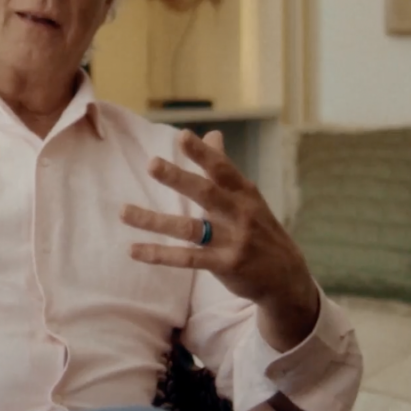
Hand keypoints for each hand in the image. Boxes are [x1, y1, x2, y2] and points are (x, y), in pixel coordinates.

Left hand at [122, 130, 322, 348]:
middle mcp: (239, 214)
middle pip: (206, 193)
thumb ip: (224, 167)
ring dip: (153, 220)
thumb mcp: (248, 197)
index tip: (184, 136)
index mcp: (244, 193)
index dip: (204, 153)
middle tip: (152, 164)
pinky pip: (186, 259)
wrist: (286, 277)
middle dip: (179, 178)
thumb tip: (212, 134)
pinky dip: (159, 254)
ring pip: (188, 228)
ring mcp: (232, 241)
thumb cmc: (260, 229)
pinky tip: (134, 249)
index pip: (222, 169)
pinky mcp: (224, 265)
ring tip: (123, 211)